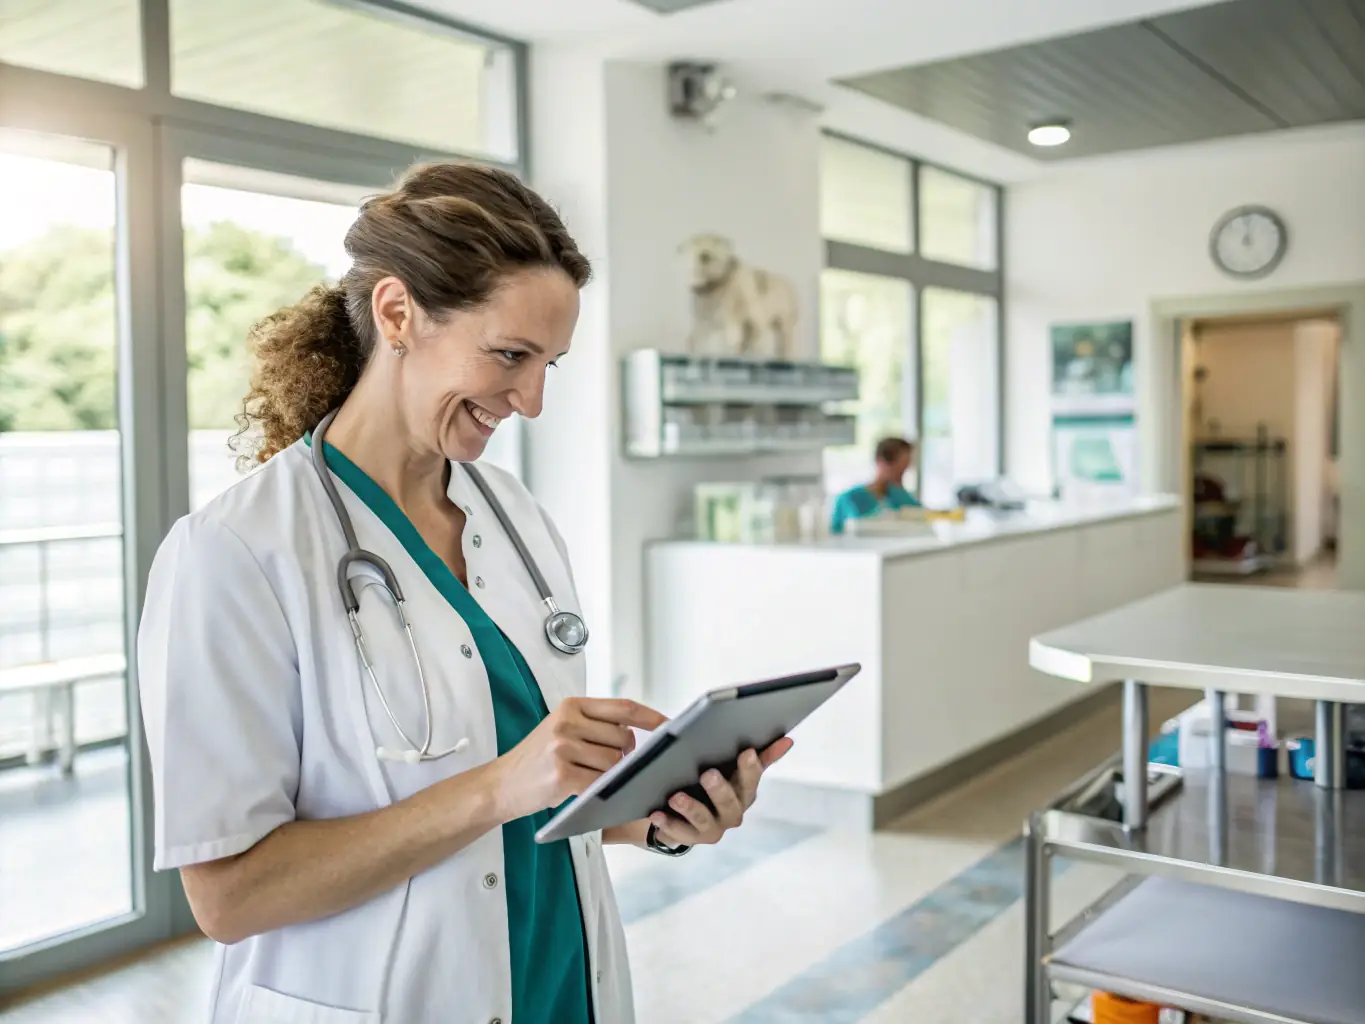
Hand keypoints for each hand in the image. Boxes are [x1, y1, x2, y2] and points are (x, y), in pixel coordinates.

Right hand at [492, 697, 666, 821]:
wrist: (501, 784)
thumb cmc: (536, 760)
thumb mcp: (562, 729)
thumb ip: (595, 725)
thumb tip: (638, 734)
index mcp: (572, 706)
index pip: (623, 707)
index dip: (651, 717)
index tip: (670, 725)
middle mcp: (567, 721)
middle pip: (623, 739)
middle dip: (625, 757)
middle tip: (605, 766)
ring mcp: (563, 747)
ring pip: (615, 763)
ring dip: (611, 776)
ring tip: (587, 777)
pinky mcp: (562, 774)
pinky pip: (600, 783)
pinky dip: (601, 791)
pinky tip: (586, 791)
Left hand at [649, 738, 793, 846]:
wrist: (686, 813)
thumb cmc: (710, 783)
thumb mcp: (732, 767)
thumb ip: (759, 756)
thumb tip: (786, 740)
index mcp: (744, 792)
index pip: (751, 779)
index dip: (751, 767)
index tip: (746, 752)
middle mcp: (732, 813)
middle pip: (730, 803)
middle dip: (720, 789)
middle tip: (708, 774)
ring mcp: (712, 828)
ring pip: (704, 819)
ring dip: (691, 807)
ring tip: (676, 796)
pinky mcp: (690, 838)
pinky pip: (679, 832)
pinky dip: (668, 823)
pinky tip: (656, 812)